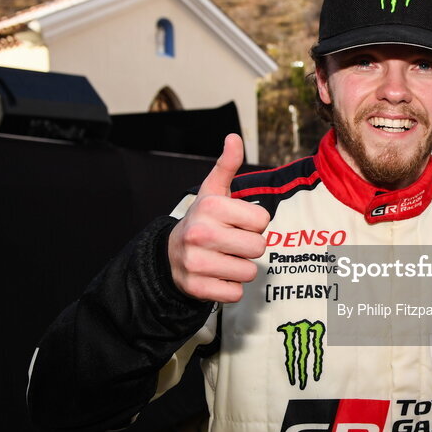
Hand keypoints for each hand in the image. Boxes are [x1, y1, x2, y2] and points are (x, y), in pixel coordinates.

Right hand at [168, 134, 269, 301]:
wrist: (169, 255)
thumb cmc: (201, 220)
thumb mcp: (212, 191)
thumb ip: (227, 165)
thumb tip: (234, 138)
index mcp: (210, 207)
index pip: (262, 221)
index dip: (254, 223)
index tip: (237, 223)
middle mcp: (201, 233)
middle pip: (258, 247)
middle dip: (250, 247)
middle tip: (232, 243)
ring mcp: (197, 262)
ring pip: (249, 272)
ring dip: (241, 268)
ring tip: (224, 258)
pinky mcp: (197, 288)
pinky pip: (235, 293)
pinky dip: (231, 288)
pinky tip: (217, 275)